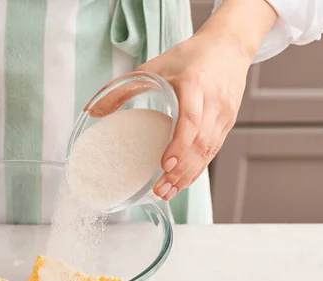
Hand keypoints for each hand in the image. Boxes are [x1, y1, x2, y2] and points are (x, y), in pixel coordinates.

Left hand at [142, 0, 277, 200]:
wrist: (229, 46)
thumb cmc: (189, 56)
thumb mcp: (153, 66)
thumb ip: (123, 89)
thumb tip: (93, 112)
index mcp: (195, 84)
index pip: (191, 119)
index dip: (179, 144)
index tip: (163, 164)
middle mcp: (213, 101)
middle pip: (200, 143)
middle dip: (180, 171)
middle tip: (160, 190)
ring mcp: (224, 114)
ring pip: (209, 152)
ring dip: (188, 175)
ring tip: (168, 192)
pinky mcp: (228, 123)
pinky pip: (213, 151)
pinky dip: (197, 169)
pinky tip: (182, 182)